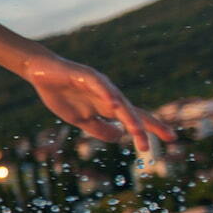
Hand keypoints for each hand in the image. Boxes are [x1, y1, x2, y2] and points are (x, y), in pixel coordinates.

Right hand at [22, 55, 174, 156]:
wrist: (41, 72)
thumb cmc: (61, 94)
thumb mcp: (80, 119)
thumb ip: (99, 129)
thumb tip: (120, 137)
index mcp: (108, 106)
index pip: (134, 118)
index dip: (152, 128)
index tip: (172, 138)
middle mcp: (109, 95)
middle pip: (132, 112)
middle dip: (145, 127)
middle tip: (161, 140)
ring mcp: (99, 85)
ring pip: (118, 102)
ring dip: (128, 116)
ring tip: (136, 130)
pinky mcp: (85, 75)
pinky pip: (99, 86)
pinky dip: (107, 94)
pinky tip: (114, 104)